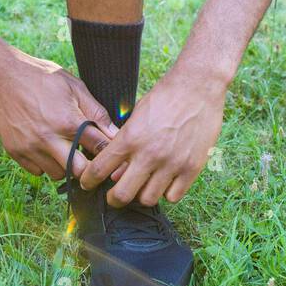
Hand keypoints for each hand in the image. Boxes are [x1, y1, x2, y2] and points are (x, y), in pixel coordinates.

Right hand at [0, 48, 117, 179]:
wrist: (2, 76)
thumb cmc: (42, 77)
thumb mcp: (74, 87)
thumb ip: (96, 112)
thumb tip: (114, 132)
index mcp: (68, 121)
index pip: (98, 148)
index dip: (107, 150)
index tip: (108, 150)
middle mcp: (49, 139)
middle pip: (78, 171)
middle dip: (86, 165)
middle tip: (87, 155)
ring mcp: (30, 147)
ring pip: (57, 174)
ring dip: (65, 165)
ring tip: (64, 147)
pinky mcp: (15, 151)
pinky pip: (37, 171)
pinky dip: (45, 163)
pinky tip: (46, 146)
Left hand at [78, 66, 225, 206]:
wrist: (198, 86)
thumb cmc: (165, 97)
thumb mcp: (137, 116)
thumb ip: (124, 144)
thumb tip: (115, 174)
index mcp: (131, 138)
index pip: (99, 169)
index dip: (88, 181)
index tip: (88, 185)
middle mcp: (150, 154)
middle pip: (122, 195)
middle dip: (114, 198)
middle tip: (115, 195)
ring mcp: (172, 163)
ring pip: (148, 199)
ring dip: (142, 195)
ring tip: (143, 185)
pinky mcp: (192, 168)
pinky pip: (173, 197)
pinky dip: (166, 193)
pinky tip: (165, 182)